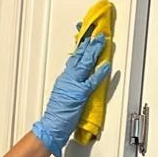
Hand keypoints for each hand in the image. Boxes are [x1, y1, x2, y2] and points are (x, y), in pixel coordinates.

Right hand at [31, 34, 109, 156]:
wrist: (51, 126)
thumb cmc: (57, 114)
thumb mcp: (63, 94)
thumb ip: (71, 84)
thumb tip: (77, 78)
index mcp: (65, 78)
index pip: (74, 56)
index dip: (81, 44)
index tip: (86, 33)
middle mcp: (69, 78)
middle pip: (80, 55)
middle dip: (88, 41)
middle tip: (96, 30)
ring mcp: (74, 84)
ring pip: (85, 63)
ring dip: (94, 50)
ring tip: (101, 39)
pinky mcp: (81, 94)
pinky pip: (92, 81)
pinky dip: (100, 72)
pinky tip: (106, 65)